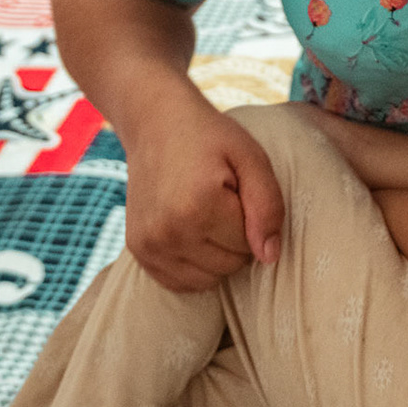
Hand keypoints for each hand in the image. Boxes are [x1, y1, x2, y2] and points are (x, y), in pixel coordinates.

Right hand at [122, 89, 285, 291]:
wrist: (156, 124)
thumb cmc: (211, 138)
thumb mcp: (251, 159)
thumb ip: (268, 207)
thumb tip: (269, 257)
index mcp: (199, 206)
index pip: (249, 247)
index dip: (252, 221)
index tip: (238, 193)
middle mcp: (168, 232)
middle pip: (228, 266)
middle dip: (236, 240)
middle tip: (223, 202)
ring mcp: (149, 244)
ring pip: (206, 280)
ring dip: (216, 255)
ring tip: (208, 216)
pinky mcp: (138, 250)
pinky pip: (179, 282)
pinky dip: (194, 266)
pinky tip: (193, 233)